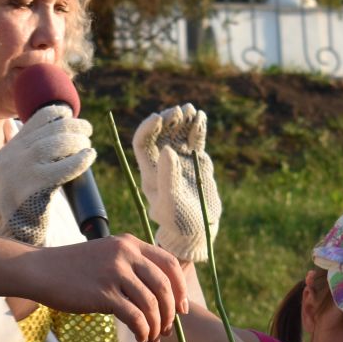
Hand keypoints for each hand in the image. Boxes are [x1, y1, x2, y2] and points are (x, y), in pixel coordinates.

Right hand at [0, 106, 93, 245]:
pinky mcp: (30, 192)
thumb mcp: (14, 177)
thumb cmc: (20, 210)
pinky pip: (58, 170)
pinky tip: (88, 157)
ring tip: (87, 145)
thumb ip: (26, 157)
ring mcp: (17, 175)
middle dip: (69, 127)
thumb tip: (43, 134)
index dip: (53, 115)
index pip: (31, 124)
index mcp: (6, 154)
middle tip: (87, 130)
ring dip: (74, 142)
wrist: (7, 239)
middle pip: (45, 134)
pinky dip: (77, 161)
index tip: (68, 113)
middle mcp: (8, 161)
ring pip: (50, 147)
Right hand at [26, 236, 185, 341]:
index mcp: (130, 244)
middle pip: (164, 286)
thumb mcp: (106, 256)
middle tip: (169, 329)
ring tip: (152, 338)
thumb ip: (130, 267)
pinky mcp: (103, 294)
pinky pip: (135, 316)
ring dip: (157, 326)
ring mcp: (114, 273)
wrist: (41, 270)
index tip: (182, 308)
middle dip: (171, 313)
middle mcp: (125, 254)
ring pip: (151, 304)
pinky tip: (141, 337)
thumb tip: (157, 296)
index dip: (181, 287)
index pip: (169, 263)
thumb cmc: (73, 268)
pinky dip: (143, 330)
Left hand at [133, 104, 219, 262]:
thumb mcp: (171, 202)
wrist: (198, 231)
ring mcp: (179, 160)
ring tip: (190, 110)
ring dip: (182, 120)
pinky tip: (200, 116)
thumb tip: (166, 149)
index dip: (148, 129)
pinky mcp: (195, 161)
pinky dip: (197, 127)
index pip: (142, 143)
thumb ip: (168, 176)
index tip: (159, 118)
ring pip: (177, 133)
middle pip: (160, 134)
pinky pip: (194, 139)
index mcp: (150, 172)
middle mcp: (162, 163)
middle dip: (168, 120)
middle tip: (178, 111)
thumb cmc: (180, 222)